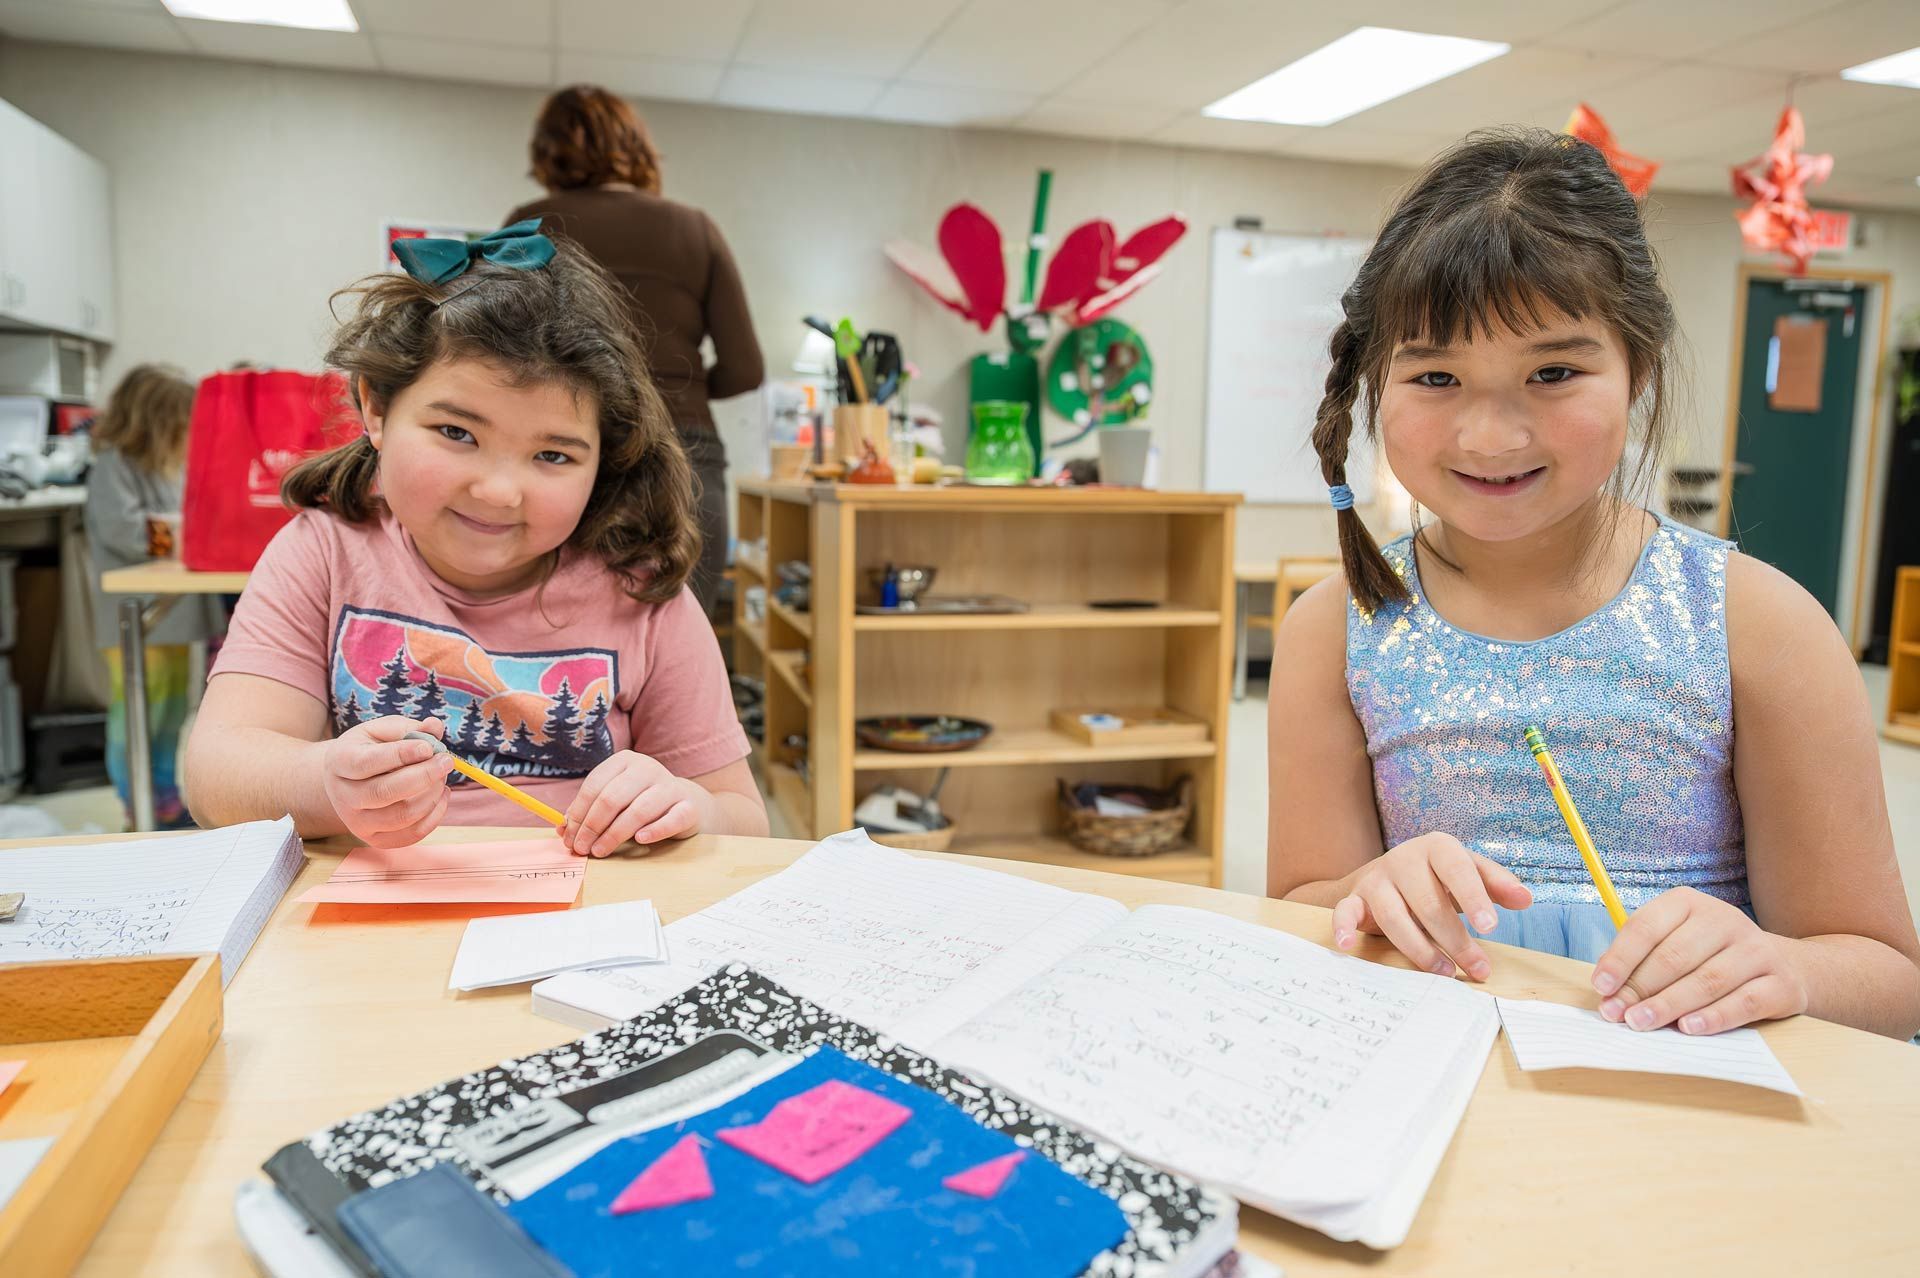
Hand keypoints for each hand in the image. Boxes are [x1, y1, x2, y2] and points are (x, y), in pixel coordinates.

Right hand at [320, 715, 453, 847]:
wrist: (348, 780)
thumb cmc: (369, 749)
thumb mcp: (381, 731)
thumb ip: (408, 728)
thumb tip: (435, 726)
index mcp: (340, 762)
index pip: (367, 762)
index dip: (401, 755)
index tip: (429, 747)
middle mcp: (344, 796)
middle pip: (385, 792)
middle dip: (423, 776)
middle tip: (446, 761)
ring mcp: (358, 822)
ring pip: (402, 816)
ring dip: (431, 795)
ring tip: (442, 776)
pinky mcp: (376, 839)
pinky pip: (411, 834)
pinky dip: (435, 815)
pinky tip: (441, 794)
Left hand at [560, 750, 710, 856]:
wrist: (684, 803)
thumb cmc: (640, 802)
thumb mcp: (614, 800)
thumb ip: (589, 811)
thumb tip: (563, 830)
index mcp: (624, 761)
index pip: (594, 786)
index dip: (578, 814)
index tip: (569, 837)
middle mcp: (647, 768)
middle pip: (613, 798)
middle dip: (592, 826)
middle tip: (582, 848)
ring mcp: (670, 786)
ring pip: (638, 810)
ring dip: (614, 834)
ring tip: (600, 851)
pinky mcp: (688, 806)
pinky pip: (671, 820)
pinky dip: (654, 831)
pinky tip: (640, 840)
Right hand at [1331, 832, 1533, 979]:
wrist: (1386, 873)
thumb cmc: (1437, 876)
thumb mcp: (1467, 873)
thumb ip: (1495, 884)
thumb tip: (1525, 899)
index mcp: (1437, 848)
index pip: (1457, 869)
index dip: (1474, 898)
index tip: (1490, 928)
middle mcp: (1403, 859)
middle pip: (1428, 903)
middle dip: (1455, 940)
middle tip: (1477, 968)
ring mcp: (1377, 880)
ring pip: (1395, 916)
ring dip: (1420, 950)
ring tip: (1445, 972)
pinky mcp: (1355, 898)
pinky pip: (1345, 912)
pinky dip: (1343, 928)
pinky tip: (1349, 946)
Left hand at [1591, 887, 1807, 1033]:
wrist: (1781, 965)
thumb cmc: (1709, 955)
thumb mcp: (1674, 942)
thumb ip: (1640, 961)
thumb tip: (1607, 990)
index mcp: (1688, 903)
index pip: (1646, 927)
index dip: (1620, 958)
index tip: (1601, 986)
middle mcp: (1724, 920)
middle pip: (1674, 956)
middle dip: (1640, 987)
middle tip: (1617, 1014)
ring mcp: (1756, 950)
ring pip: (1707, 980)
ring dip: (1669, 1004)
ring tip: (1641, 1022)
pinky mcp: (1780, 982)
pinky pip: (1744, 1002)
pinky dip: (1713, 1017)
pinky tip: (1688, 1028)